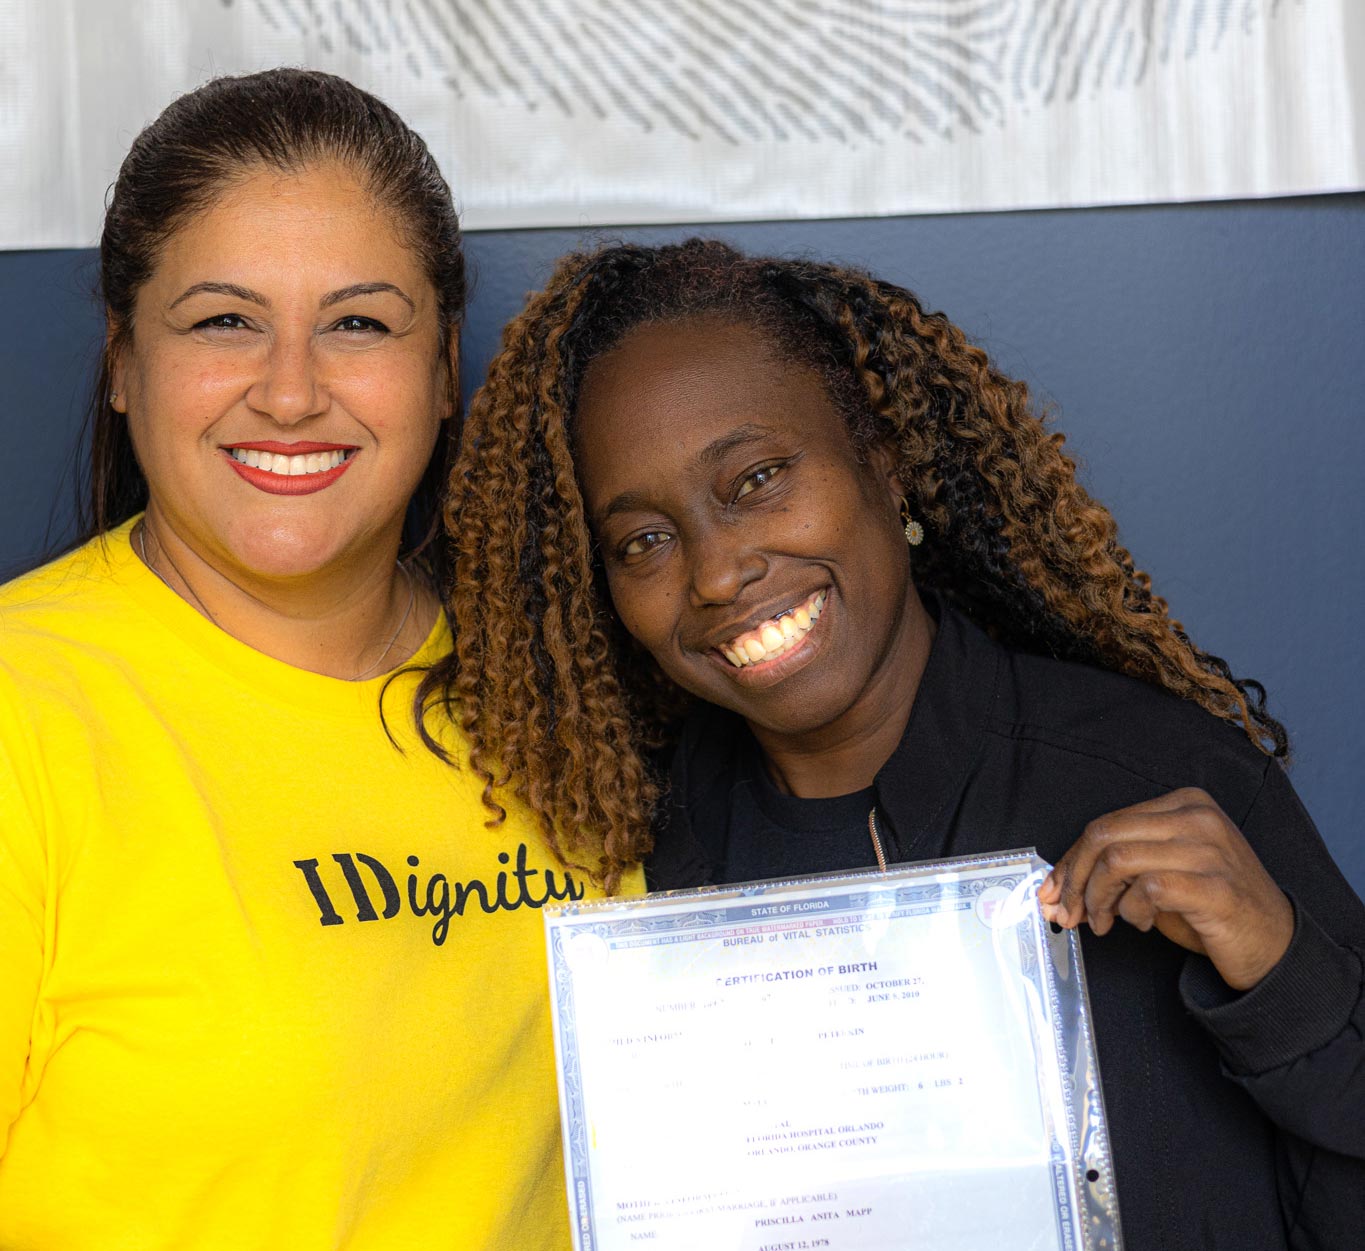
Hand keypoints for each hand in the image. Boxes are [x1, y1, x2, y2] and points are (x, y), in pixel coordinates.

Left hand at [1038, 787, 1292, 990]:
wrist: (1275, 944)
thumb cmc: (1212, 907)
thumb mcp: (1163, 871)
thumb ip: (1119, 865)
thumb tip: (1058, 885)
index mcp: (1184, 803)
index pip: (1106, 823)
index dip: (1071, 860)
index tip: (1052, 890)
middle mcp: (1197, 817)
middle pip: (1103, 835)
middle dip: (1074, 878)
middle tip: (1068, 913)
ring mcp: (1209, 850)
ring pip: (1117, 860)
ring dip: (1098, 899)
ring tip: (1105, 922)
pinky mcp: (1215, 887)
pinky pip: (1147, 890)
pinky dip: (1131, 912)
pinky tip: (1144, 924)